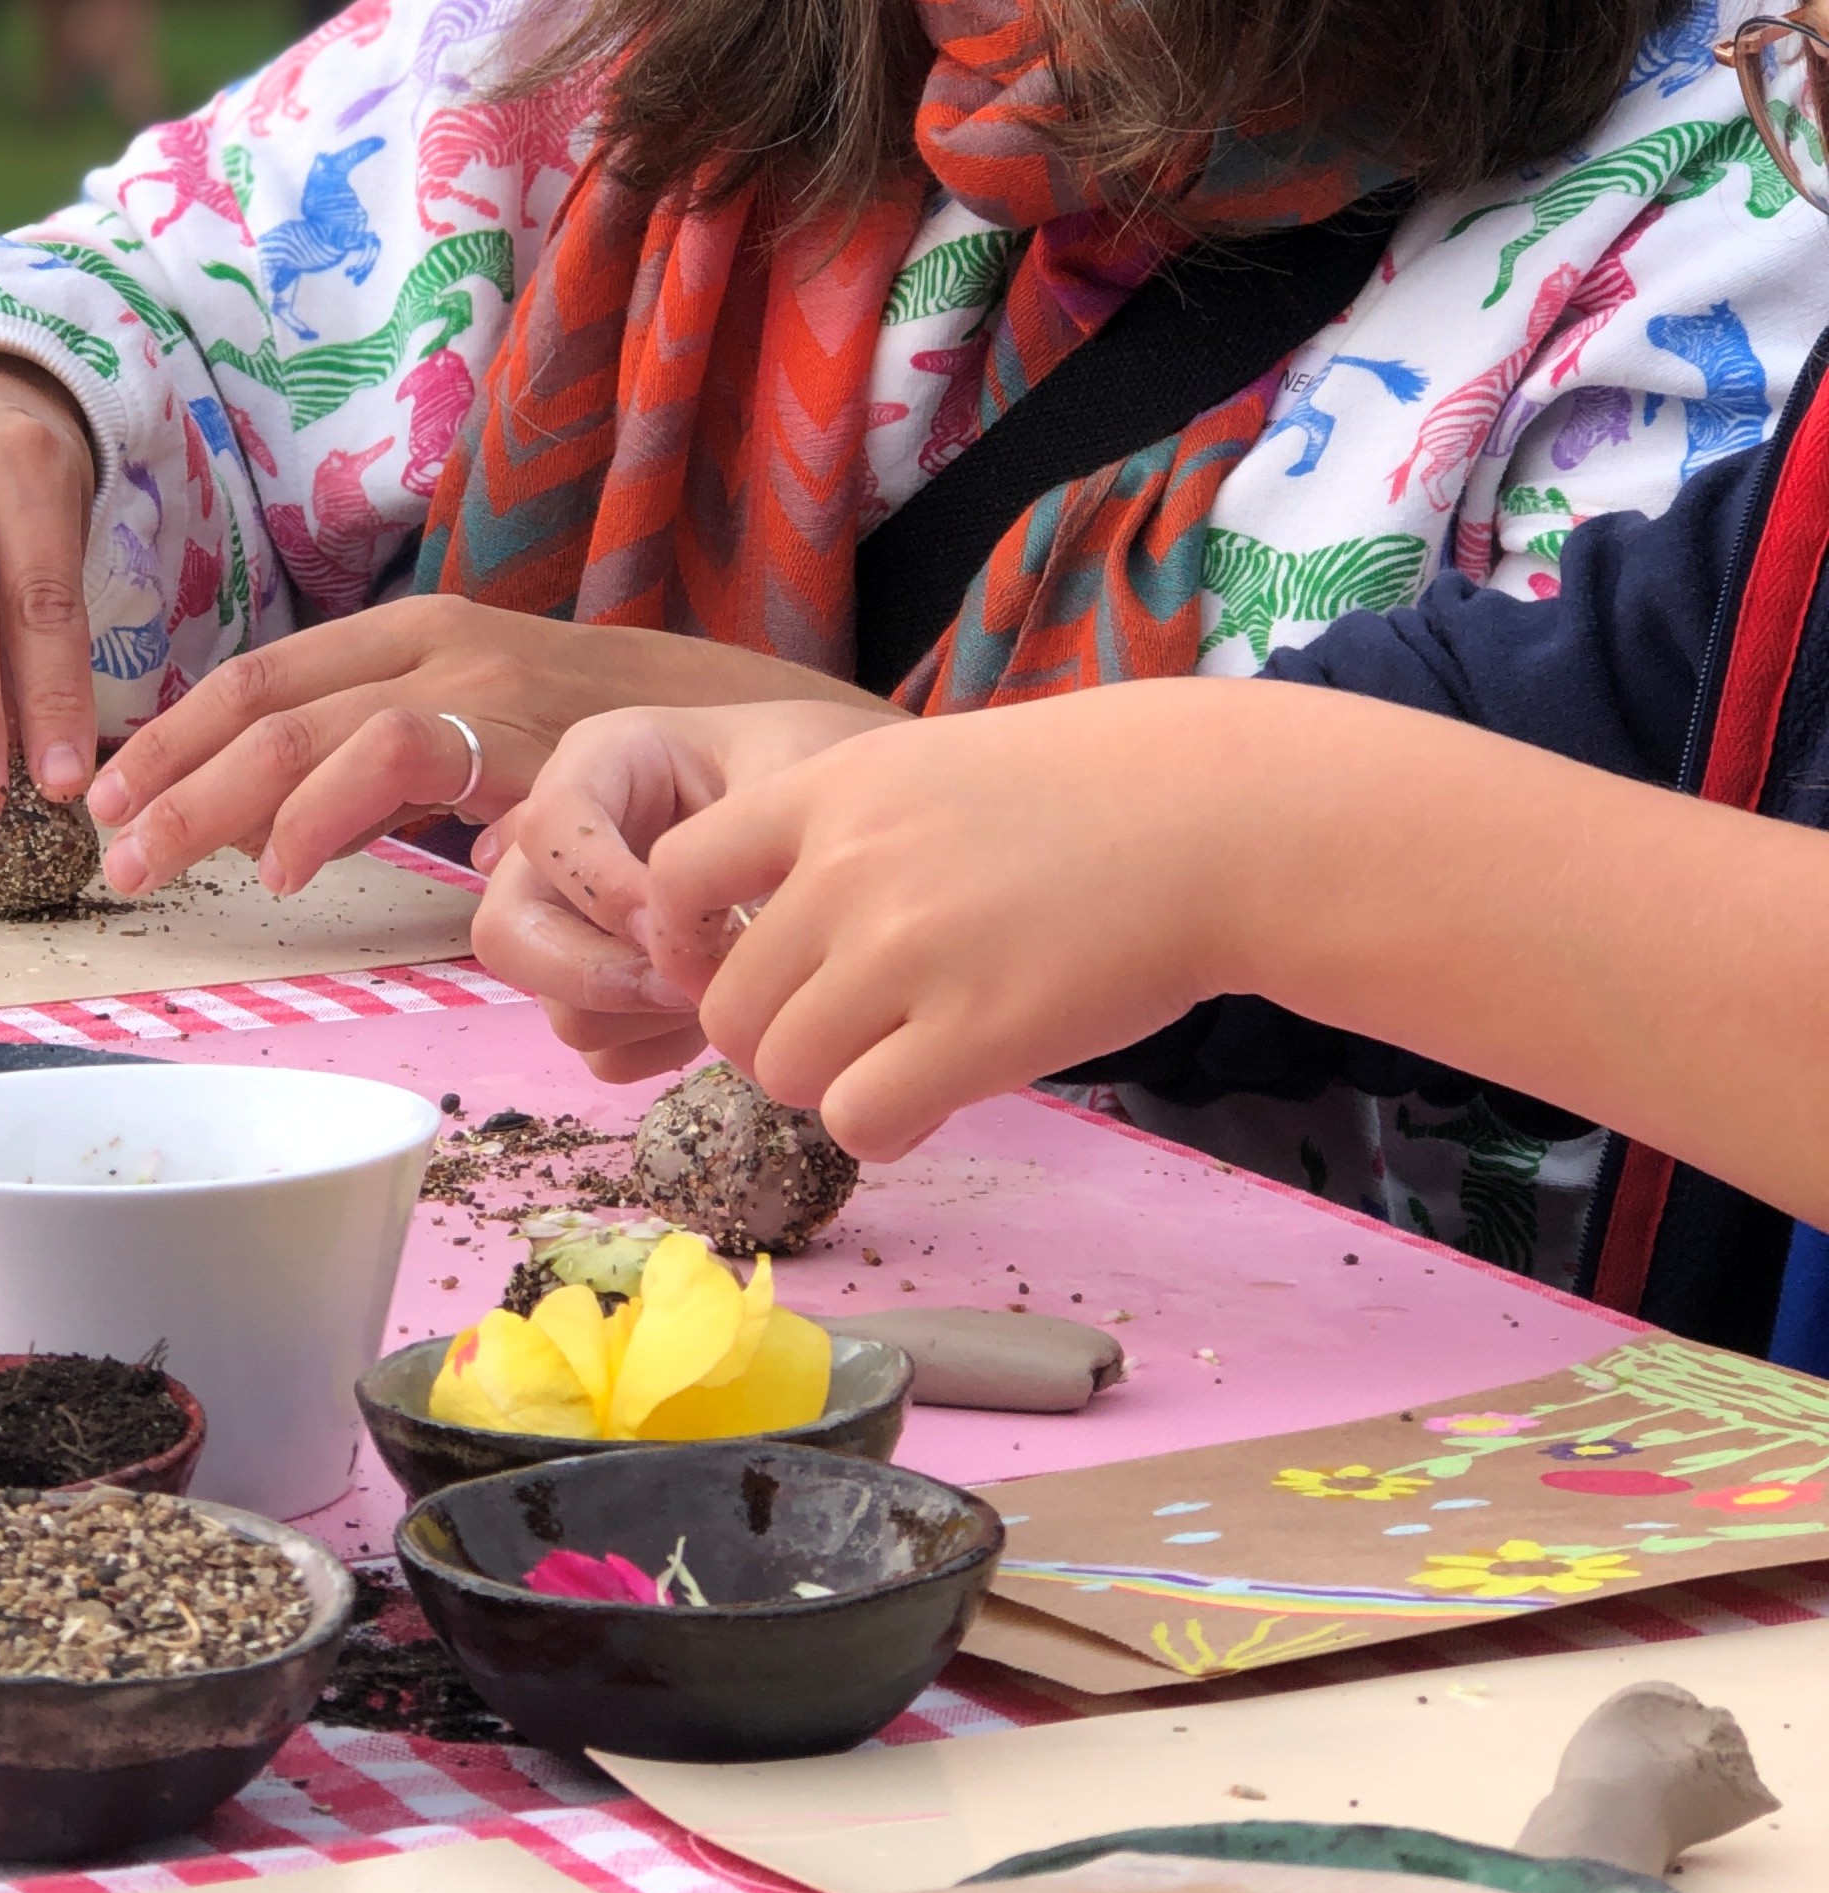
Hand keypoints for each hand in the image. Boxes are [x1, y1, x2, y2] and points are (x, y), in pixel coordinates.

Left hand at [89, 605, 867, 897]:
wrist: (757, 742)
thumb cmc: (616, 758)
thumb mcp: (486, 742)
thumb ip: (394, 772)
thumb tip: (283, 827)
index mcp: (416, 635)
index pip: (262, 673)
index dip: (173, 732)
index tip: (108, 791)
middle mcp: (437, 639)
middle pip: (261, 693)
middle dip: (166, 769)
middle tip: (103, 841)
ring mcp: (475, 681)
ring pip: (304, 722)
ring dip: (214, 797)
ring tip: (156, 862)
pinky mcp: (513, 732)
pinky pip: (389, 755)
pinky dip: (317, 811)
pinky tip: (280, 869)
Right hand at [473, 702, 895, 1078]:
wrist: (861, 811)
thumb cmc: (819, 771)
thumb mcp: (792, 771)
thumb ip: (734, 844)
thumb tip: (684, 948)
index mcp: (601, 762)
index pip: (551, 824)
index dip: (600, 883)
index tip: (674, 920)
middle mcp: (565, 847)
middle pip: (507, 933)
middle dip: (591, 974)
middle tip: (684, 987)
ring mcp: (578, 926)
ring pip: (555, 1005)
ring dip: (638, 1018)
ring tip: (725, 991)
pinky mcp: (606, 987)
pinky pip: (598, 1049)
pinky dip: (654, 1050)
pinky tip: (714, 1017)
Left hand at [645, 680, 1270, 1154]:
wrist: (1217, 818)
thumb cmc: (1084, 797)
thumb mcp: (931, 768)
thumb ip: (840, 843)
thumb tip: (778, 953)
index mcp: (829, 791)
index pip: (675, 875)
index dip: (690, 941)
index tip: (750, 966)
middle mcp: (847, 869)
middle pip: (727, 1006)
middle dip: (778, 1037)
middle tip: (853, 1032)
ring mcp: (906, 953)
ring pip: (782, 1073)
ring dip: (832, 1084)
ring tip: (906, 1056)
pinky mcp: (974, 1034)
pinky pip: (860, 1121)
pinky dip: (887, 1124)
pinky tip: (940, 1092)